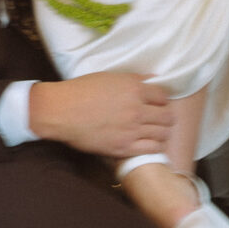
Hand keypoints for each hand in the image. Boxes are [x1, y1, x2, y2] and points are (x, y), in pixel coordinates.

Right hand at [29, 72, 172, 158]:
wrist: (61, 111)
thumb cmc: (81, 91)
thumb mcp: (108, 77)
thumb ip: (133, 79)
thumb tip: (152, 79)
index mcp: (134, 89)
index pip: (163, 96)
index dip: (161, 100)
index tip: (157, 104)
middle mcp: (137, 109)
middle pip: (167, 116)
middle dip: (166, 117)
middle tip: (159, 119)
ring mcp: (132, 130)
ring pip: (163, 133)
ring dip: (161, 132)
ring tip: (155, 132)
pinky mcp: (124, 147)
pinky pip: (152, 149)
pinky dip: (155, 147)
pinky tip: (148, 144)